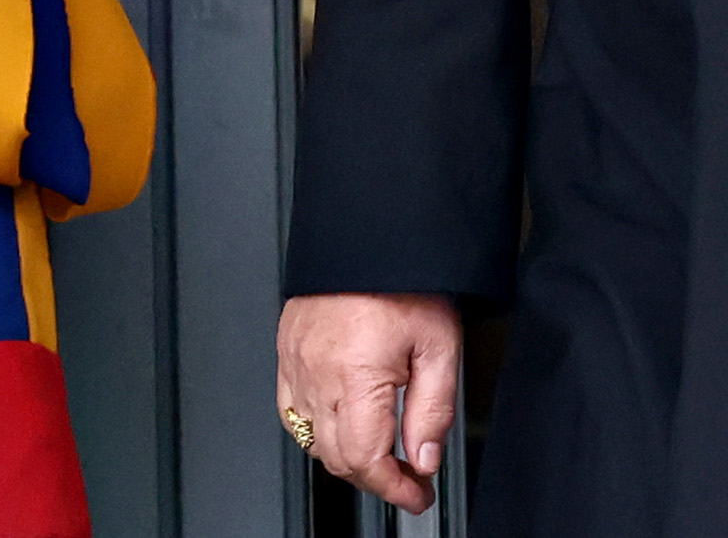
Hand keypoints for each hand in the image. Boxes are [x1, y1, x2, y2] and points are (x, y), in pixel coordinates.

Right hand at [277, 292, 458, 511]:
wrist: (371, 231)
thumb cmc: (405, 278)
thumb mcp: (440, 345)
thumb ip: (433, 409)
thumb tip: (423, 458)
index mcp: (355, 375)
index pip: (367, 460)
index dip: (395, 488)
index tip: (417, 495)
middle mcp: (317, 374)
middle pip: (337, 458)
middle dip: (375, 479)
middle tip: (408, 479)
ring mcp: (296, 363)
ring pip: (311, 439)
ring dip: (346, 457)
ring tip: (380, 453)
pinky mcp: (287, 350)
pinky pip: (290, 409)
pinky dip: (314, 429)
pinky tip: (339, 424)